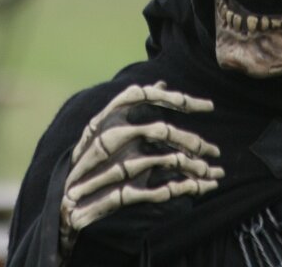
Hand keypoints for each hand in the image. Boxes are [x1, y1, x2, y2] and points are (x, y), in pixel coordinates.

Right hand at [59, 81, 222, 258]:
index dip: (178, 99)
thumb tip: (162, 82)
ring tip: (211, 174)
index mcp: (109, 114)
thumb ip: (136, 104)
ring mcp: (113, 162)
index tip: (207, 106)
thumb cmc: (93, 157)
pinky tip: (196, 189)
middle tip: (215, 151)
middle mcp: (111, 133)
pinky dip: (181, 189)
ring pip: (164, 159)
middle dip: (193, 140)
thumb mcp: (110, 124)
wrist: (65, 199)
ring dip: (192, 166)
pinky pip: (158, 190)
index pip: (147, 95)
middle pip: (161, 130)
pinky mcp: (118, 191)